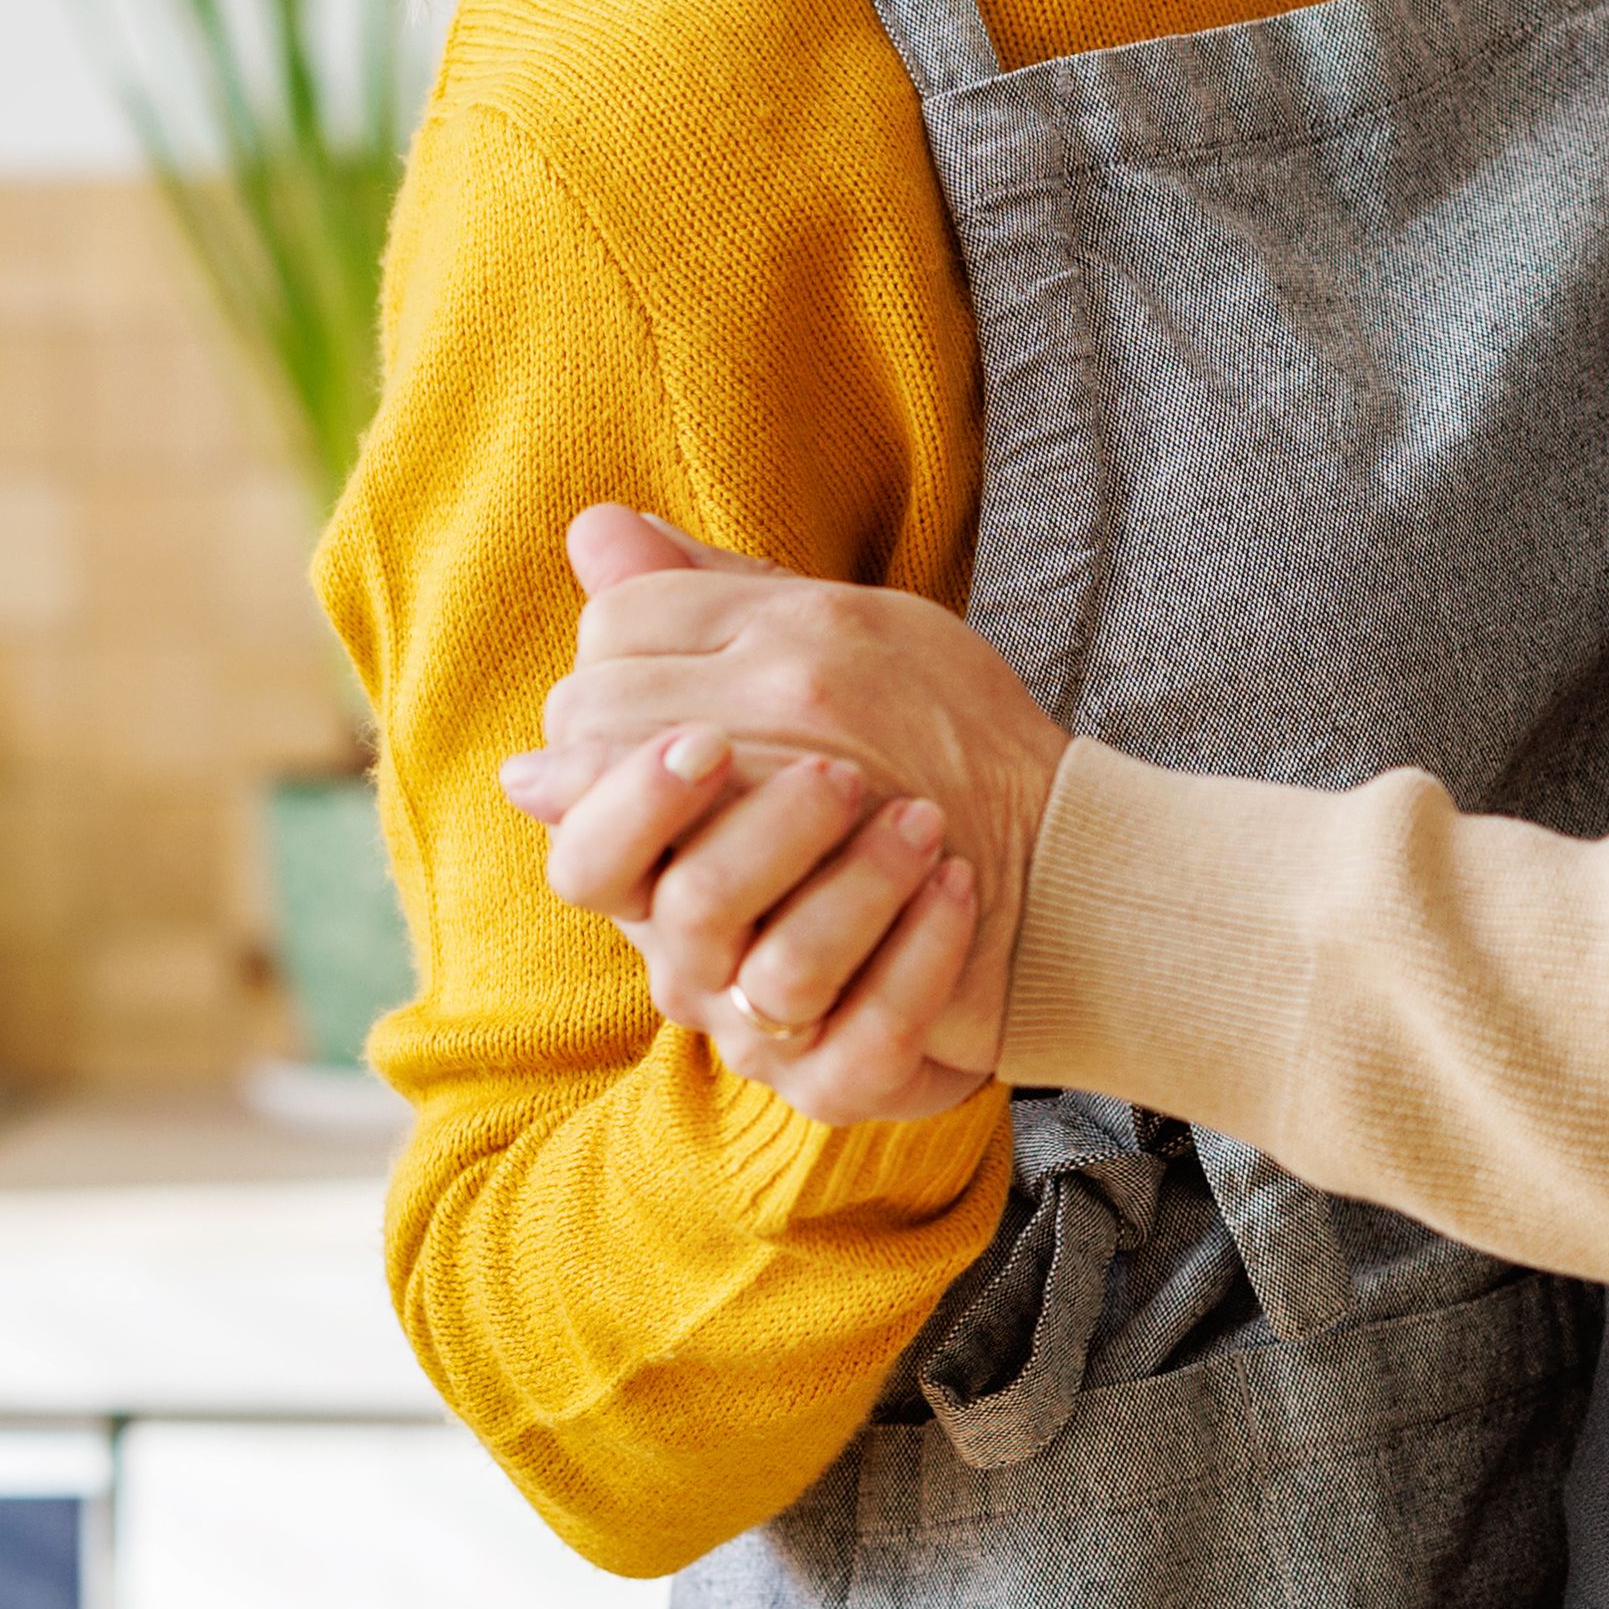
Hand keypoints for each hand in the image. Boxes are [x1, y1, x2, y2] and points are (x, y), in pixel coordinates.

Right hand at [512, 507, 1060, 1122]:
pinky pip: (862, 1050)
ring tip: (925, 821)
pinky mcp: (848, 1076)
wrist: (1019, 864)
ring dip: (857, 891)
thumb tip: (594, 532)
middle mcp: (694, 953)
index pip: (589, 848)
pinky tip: (958, 890)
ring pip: (781, 984)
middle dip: (759, 835)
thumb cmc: (886, 751)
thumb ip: (690, 608)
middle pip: (683, 913)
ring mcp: (768, 1024)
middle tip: (839, 769)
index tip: (708, 730)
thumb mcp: (794, 657)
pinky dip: (916, 966)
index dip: (633, 796)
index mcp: (657, 863)